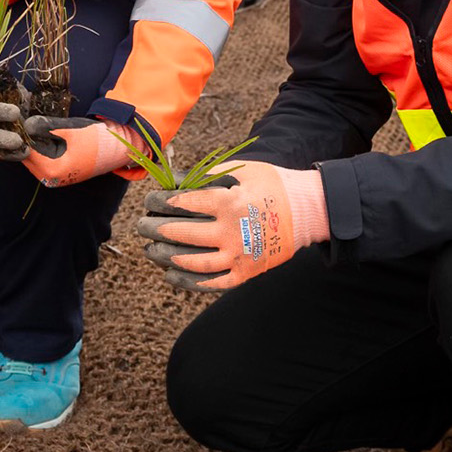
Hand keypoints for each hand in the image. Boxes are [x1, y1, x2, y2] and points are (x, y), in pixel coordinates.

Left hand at [20, 116, 135, 186]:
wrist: (119, 148)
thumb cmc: (97, 140)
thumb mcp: (69, 130)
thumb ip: (46, 128)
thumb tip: (27, 125)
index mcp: (53, 170)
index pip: (26, 153)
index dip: (20, 137)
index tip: (16, 124)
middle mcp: (53, 179)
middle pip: (28, 159)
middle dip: (24, 143)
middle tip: (20, 125)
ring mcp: (58, 178)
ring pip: (35, 162)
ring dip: (32, 148)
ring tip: (29, 130)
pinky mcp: (63, 174)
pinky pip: (44, 163)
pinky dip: (41, 152)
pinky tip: (41, 138)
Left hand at [133, 160, 329, 291]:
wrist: (309, 211)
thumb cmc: (273, 185)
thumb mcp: (243, 168)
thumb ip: (208, 175)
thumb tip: (176, 180)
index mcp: (228, 202)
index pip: (182, 204)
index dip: (160, 203)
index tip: (149, 202)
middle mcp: (230, 232)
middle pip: (181, 234)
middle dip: (155, 230)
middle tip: (142, 227)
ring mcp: (238, 256)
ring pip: (192, 262)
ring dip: (165, 257)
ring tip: (151, 251)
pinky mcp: (246, 273)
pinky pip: (211, 283)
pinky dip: (188, 281)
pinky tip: (171, 274)